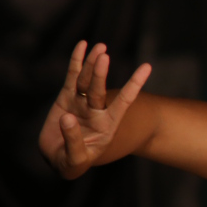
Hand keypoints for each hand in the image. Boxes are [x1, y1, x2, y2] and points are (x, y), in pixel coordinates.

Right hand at [39, 41, 150, 179]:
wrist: (59, 158)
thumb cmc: (72, 162)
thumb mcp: (75, 160)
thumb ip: (74, 140)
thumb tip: (67, 117)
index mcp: (107, 125)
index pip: (124, 102)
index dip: (134, 85)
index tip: (147, 67)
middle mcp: (97, 111)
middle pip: (98, 90)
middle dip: (100, 74)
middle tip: (104, 56)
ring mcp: (82, 103)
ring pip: (87, 81)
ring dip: (91, 64)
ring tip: (100, 46)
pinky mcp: (67, 98)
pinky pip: (73, 77)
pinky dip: (77, 62)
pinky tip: (83, 44)